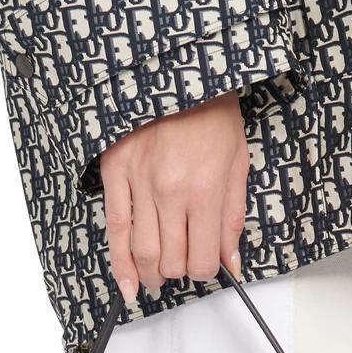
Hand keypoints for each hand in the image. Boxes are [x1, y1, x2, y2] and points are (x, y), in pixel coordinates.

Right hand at [100, 92, 249, 303]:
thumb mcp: (237, 164)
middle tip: (181, 268)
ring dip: (150, 273)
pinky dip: (119, 263)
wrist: (177, 68)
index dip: (205, 271)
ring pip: (142, 251)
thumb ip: (232, 218)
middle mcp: (170, 191)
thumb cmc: (211, 113)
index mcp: (204, 191)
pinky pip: (114, 228)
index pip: (202, 260)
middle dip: (177, 273)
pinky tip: (126, 284)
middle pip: (170, 261)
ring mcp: (138, 183)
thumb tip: (232, 262)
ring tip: (155, 279)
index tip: (206, 265)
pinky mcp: (115, 172)